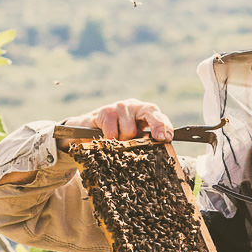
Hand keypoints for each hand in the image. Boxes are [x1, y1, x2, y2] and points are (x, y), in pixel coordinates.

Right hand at [57, 99, 173, 144]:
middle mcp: (132, 105)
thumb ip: (144, 139)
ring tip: (116, 141)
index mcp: (142, 111)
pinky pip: (113, 134)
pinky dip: (110, 142)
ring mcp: (118, 107)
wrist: (85, 130)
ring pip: (129, 130)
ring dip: (123, 142)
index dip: (164, 125)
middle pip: (149, 112)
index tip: (166, 138)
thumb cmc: (113, 136)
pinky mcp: (105, 112)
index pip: (156, 114)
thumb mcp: (131, 137)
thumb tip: (160, 145)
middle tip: (159, 139)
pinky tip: (104, 139)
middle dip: (157, 125)